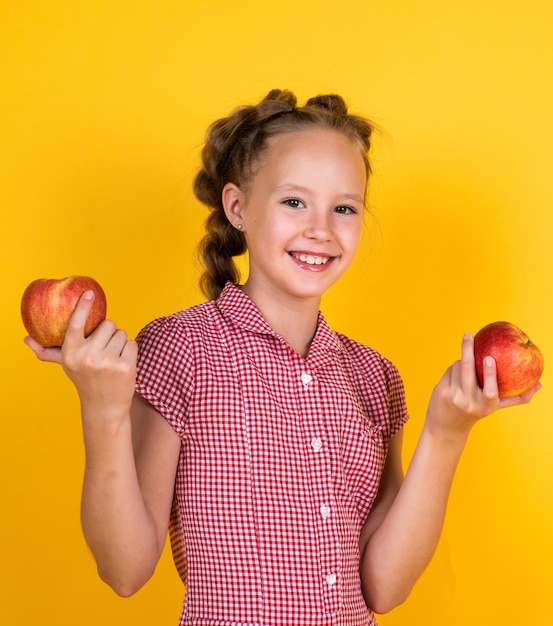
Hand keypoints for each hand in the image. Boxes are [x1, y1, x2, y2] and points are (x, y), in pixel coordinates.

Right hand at [24, 290, 137, 419]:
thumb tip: (26, 339)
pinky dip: (129, 351)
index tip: (89, 293)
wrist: (104, 407)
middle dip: (109, 333)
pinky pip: (132, 344)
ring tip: (112, 358)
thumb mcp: (66, 365)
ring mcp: (107, 362)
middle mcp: (87, 357)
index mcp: (71, 354)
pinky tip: (122, 364)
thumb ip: (48, 352)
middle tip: (104, 349)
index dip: (83, 307)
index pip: (76, 324)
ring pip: (121, 333)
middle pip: (108, 324)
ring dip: (120, 342)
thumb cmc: (85, 380)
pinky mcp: (125, 366)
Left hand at [426, 333, 540, 438]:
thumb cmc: (476, 412)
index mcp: (486, 405)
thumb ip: (516, 398)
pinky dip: (454, 368)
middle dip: (467, 349)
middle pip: (467, 369)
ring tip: (466, 365)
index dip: (490, 374)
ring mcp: (453, 396)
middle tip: (468, 335)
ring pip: (457, 366)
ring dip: (462, 361)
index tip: (489, 359)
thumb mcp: (494, 407)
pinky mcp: (441, 391)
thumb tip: (539, 385)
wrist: (447, 427)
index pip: (490, 391)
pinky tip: (455, 375)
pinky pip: (449, 370)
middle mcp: (469, 401)